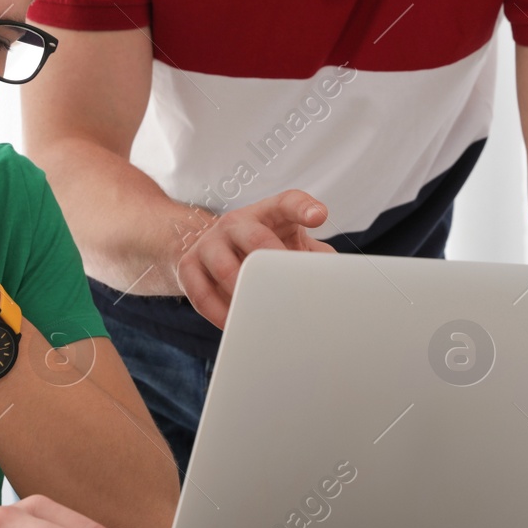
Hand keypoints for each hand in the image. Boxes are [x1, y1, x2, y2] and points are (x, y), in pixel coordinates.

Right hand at [176, 189, 334, 328]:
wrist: (207, 247)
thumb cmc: (261, 247)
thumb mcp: (289, 244)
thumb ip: (315, 257)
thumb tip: (339, 281)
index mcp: (268, 214)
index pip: (287, 202)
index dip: (303, 208)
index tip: (319, 217)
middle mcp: (237, 222)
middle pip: (255, 237)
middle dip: (272, 262)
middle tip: (289, 287)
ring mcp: (209, 243)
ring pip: (224, 268)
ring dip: (244, 292)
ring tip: (260, 312)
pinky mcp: (188, 266)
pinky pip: (201, 294)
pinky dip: (219, 313)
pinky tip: (234, 324)